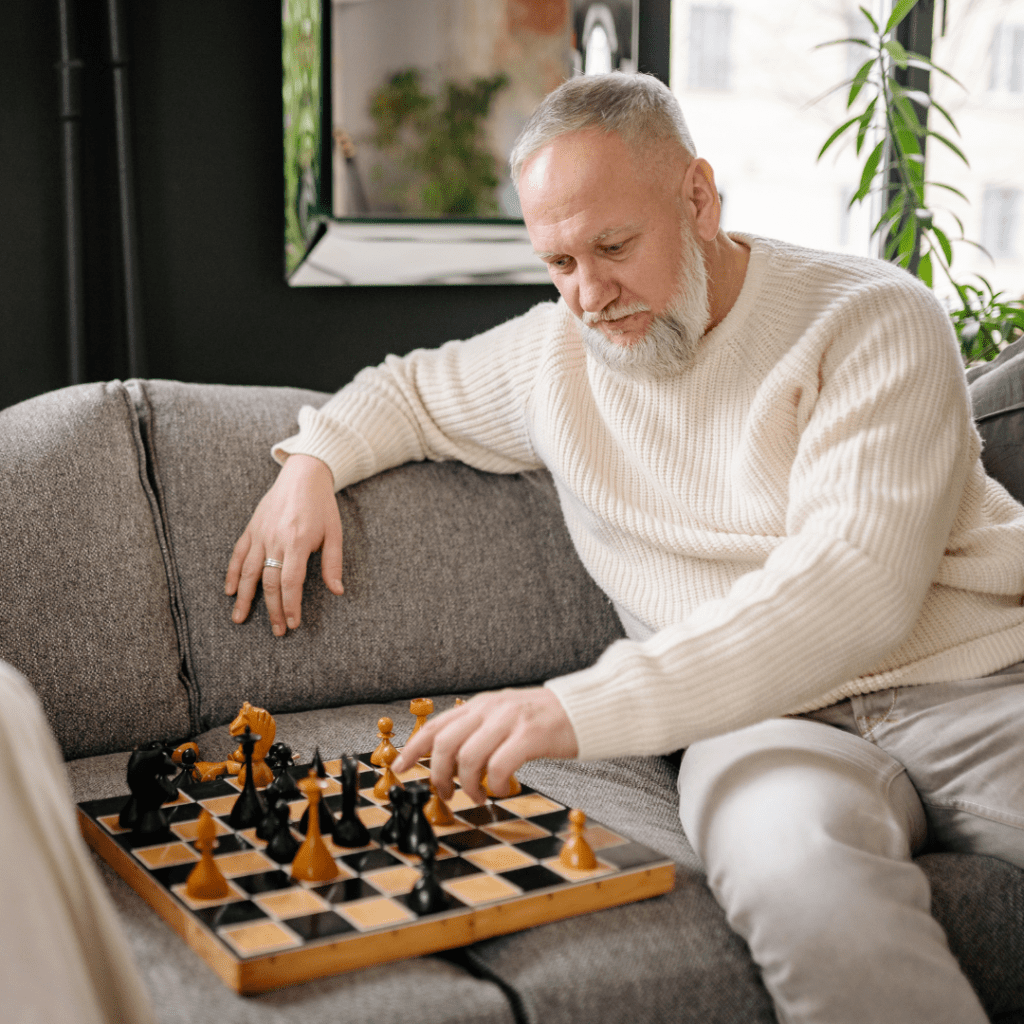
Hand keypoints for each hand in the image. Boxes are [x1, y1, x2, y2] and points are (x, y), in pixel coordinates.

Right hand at [224, 454, 342, 635]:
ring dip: (244, 598)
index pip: (291, 582)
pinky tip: (230, 591)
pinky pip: (238, 554)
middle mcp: (275, 540)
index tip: (292, 624)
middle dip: (272, 609)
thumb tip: (337, 591)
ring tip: (239, 619)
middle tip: (276, 631)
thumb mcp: (335, 533)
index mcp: (298, 542)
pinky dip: (232, 573)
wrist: (303, 475)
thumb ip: (333, 563)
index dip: (290, 605)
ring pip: (248, 572)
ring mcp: (260, 534)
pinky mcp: (251, 528)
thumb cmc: (322, 506)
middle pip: (270, 582)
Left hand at [393, 687, 577, 803]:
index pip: (436, 726)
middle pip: (446, 744)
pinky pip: (499, 767)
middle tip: (445, 794)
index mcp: (481, 705)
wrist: (583, 709)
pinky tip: (503, 789)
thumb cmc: (543, 719)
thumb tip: (449, 758)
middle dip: (438, 776)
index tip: (399, 767)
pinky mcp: (530, 736)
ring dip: (468, 786)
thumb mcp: (504, 717)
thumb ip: (479, 730)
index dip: (413, 748)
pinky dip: (495, 785)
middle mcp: (490, 709)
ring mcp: (510, 720)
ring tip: (479, 796)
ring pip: (468, 759)